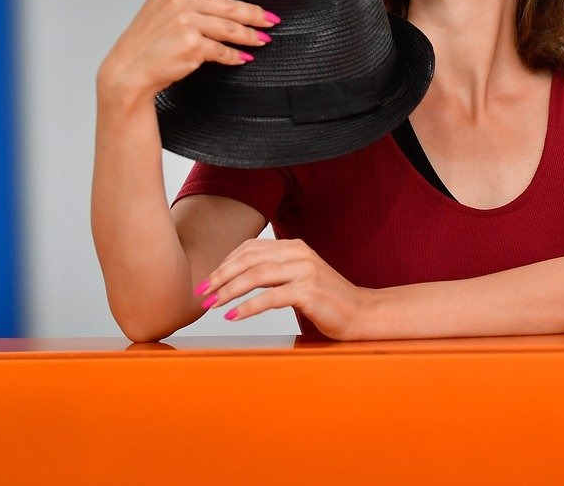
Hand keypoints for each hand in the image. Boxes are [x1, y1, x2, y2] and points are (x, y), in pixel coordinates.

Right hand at [97, 0, 275, 103]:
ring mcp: (186, 23)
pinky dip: (235, 56)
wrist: (127, 72)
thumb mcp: (157, 13)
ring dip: (251, 35)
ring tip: (263, 39)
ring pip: (230, 28)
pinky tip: (244, 58)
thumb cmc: (144, 47)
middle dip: (254, 13)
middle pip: (228, 5)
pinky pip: (223, 50)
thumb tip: (221, 5)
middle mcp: (178, 2)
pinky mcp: (193, 45)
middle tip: (270, 19)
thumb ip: (184, 3)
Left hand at [195, 238, 372, 339]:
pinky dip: (247, 307)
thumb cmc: (327, 301)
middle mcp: (299, 253)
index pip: (250, 249)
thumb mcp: (298, 278)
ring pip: (256, 276)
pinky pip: (270, 297)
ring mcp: (305, 271)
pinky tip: (234, 316)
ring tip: (212, 305)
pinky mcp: (309, 291)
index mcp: (294, 246)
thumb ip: (274, 272)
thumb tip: (237, 278)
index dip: (224, 264)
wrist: (361, 313)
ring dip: (228, 291)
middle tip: (201, 294)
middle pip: (248, 260)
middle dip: (220, 277)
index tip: (207, 281)